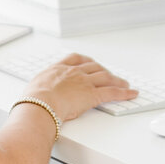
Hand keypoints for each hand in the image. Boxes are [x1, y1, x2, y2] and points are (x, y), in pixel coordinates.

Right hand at [22, 53, 137, 122]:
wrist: (39, 104)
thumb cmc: (32, 101)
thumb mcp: (33, 89)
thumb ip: (39, 90)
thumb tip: (35, 97)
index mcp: (58, 69)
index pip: (75, 58)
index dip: (85, 61)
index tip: (90, 63)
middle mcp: (74, 72)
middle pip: (94, 67)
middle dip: (103, 70)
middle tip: (109, 75)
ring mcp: (84, 82)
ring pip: (106, 77)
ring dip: (117, 80)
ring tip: (124, 84)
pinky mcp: (93, 95)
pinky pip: (112, 92)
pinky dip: (124, 93)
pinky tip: (132, 93)